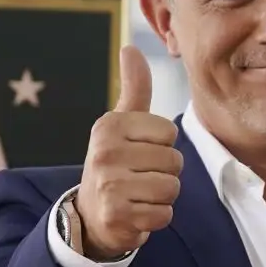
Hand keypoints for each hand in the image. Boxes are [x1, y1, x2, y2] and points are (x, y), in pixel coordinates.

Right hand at [76, 45, 182, 259]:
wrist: (91, 214)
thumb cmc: (116, 163)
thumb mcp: (121, 123)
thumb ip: (134, 88)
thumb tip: (131, 48)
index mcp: (110, 125)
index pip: (169, 132)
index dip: (162, 146)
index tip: (139, 153)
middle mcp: (105, 152)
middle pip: (174, 161)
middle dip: (165, 173)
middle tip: (139, 178)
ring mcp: (109, 185)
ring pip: (171, 188)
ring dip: (162, 197)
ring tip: (139, 195)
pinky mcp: (117, 216)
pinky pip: (164, 215)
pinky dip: (156, 218)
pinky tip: (137, 213)